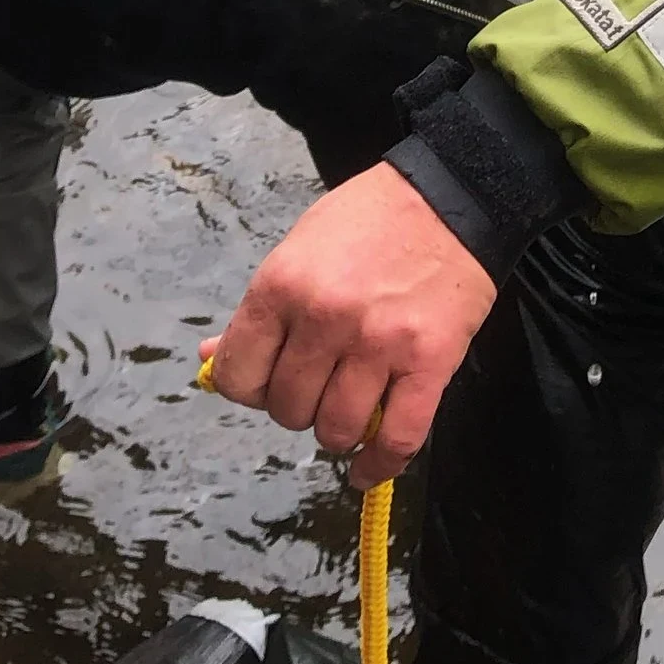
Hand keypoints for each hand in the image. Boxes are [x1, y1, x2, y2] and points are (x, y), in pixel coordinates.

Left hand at [203, 162, 496, 487]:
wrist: (453, 194)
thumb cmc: (370, 219)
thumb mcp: (299, 249)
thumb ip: (260, 312)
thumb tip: (209, 360)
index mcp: (281, 286)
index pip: (239, 378)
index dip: (251, 390)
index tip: (271, 382)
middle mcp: (324, 318)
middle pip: (288, 410)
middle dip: (300, 407)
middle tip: (322, 384)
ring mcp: (378, 344)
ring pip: (337, 430)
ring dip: (340, 430)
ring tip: (352, 407)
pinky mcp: (429, 362)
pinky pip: (398, 439)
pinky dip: (380, 466)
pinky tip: (370, 469)